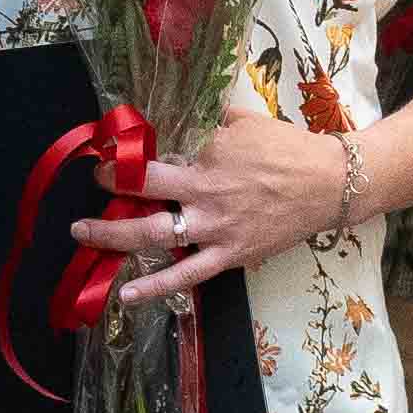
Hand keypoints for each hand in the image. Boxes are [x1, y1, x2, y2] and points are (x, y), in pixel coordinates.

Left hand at [75, 108, 350, 308]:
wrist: (330, 184)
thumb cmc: (288, 147)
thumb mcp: (245, 120)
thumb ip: (210, 121)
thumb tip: (182, 117)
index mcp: (207, 154)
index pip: (157, 154)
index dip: (130, 154)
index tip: (114, 153)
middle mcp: (204, 191)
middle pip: (142, 191)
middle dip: (110, 186)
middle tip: (94, 182)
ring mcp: (214, 228)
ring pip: (152, 235)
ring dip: (112, 235)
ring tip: (82, 234)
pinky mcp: (229, 255)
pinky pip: (186, 275)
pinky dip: (154, 286)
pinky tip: (126, 295)